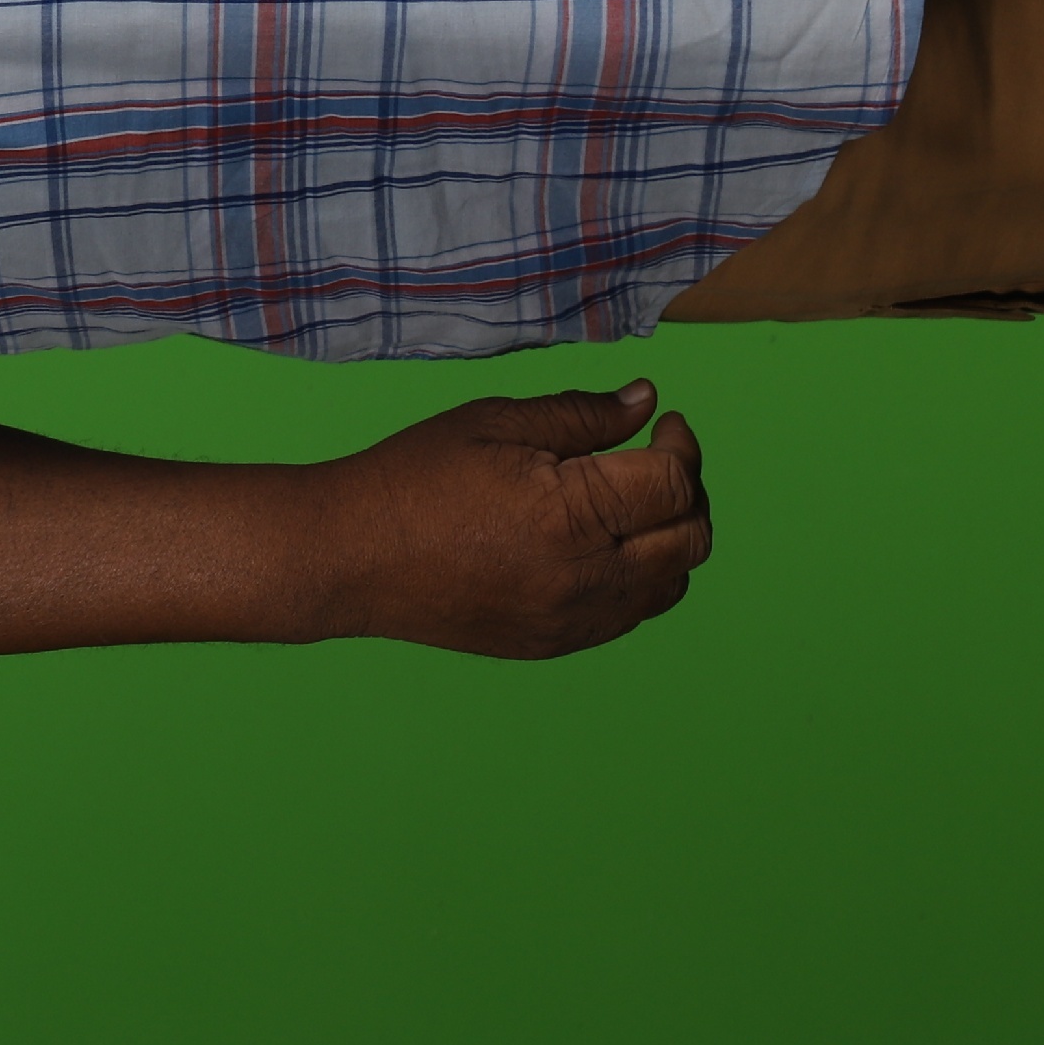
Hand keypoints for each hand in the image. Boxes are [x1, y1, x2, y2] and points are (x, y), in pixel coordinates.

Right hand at [317, 382, 712, 657]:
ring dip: (671, 539)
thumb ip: (580, 414)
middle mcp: (586, 576)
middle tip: (658, 461)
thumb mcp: (496, 422)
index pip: (675, 483)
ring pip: (671, 584)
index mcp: (572, 512)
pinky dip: (640, 576)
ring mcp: (574, 618)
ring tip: (633, 504)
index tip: (667, 425)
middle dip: (689, 492)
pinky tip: (602, 544)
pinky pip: (631, 614)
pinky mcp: (556, 642)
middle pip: (691, 539)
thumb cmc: (415, 476)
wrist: (352, 555)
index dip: (683, 446)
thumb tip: (645, 402)